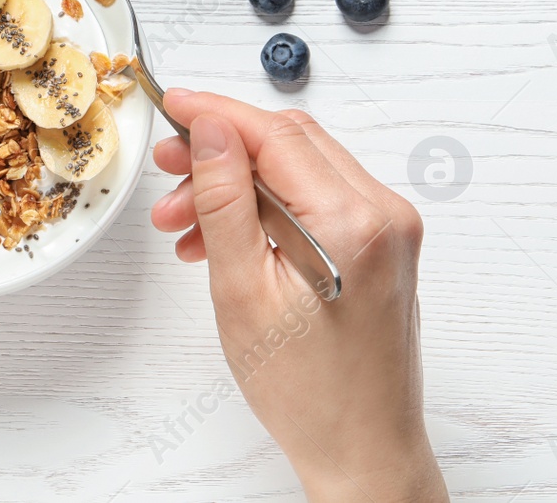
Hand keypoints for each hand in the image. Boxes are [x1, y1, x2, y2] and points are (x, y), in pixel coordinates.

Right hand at [151, 90, 445, 502]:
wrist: (362, 451)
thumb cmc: (308, 393)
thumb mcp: (244, 292)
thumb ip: (226, 202)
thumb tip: (212, 131)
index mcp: (355, 223)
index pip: (277, 136)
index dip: (218, 114)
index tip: (173, 105)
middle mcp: (385, 214)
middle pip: (292, 145)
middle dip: (222, 151)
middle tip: (166, 168)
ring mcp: (390, 228)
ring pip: (301, 171)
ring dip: (239, 185)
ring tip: (181, 223)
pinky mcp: (383, 245)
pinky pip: (318, 201)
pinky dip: (268, 209)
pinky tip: (221, 239)